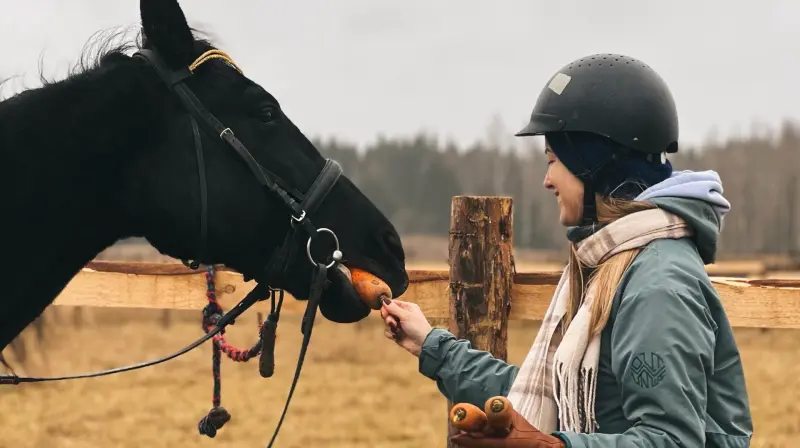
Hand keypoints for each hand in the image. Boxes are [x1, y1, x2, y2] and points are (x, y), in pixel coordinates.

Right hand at [380, 298, 431, 356]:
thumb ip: (393, 308)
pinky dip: (391, 334)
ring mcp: (399, 325)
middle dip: (388, 318)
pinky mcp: (397, 333)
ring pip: (387, 323)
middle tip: (392, 322)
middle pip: (388, 313)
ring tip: (396, 330)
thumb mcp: (405, 315)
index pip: (392, 303)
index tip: (385, 312)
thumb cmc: (417, 326)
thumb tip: (383, 299)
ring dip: (390, 326)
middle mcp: (402, 315)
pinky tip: (396, 336)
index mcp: (407, 307)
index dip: (386, 307)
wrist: (422, 344)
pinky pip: (388, 331)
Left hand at [450, 408, 565, 447]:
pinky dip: (482, 442)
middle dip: (468, 440)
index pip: (481, 442)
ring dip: (474, 441)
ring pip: (483, 447)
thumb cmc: (531, 434)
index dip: (466, 440)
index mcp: (503, 444)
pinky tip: (476, 437)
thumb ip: (505, 412)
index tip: (455, 436)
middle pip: (479, 446)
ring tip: (463, 436)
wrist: (543, 447)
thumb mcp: (517, 420)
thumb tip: (493, 404)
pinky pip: (490, 445)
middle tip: (457, 434)